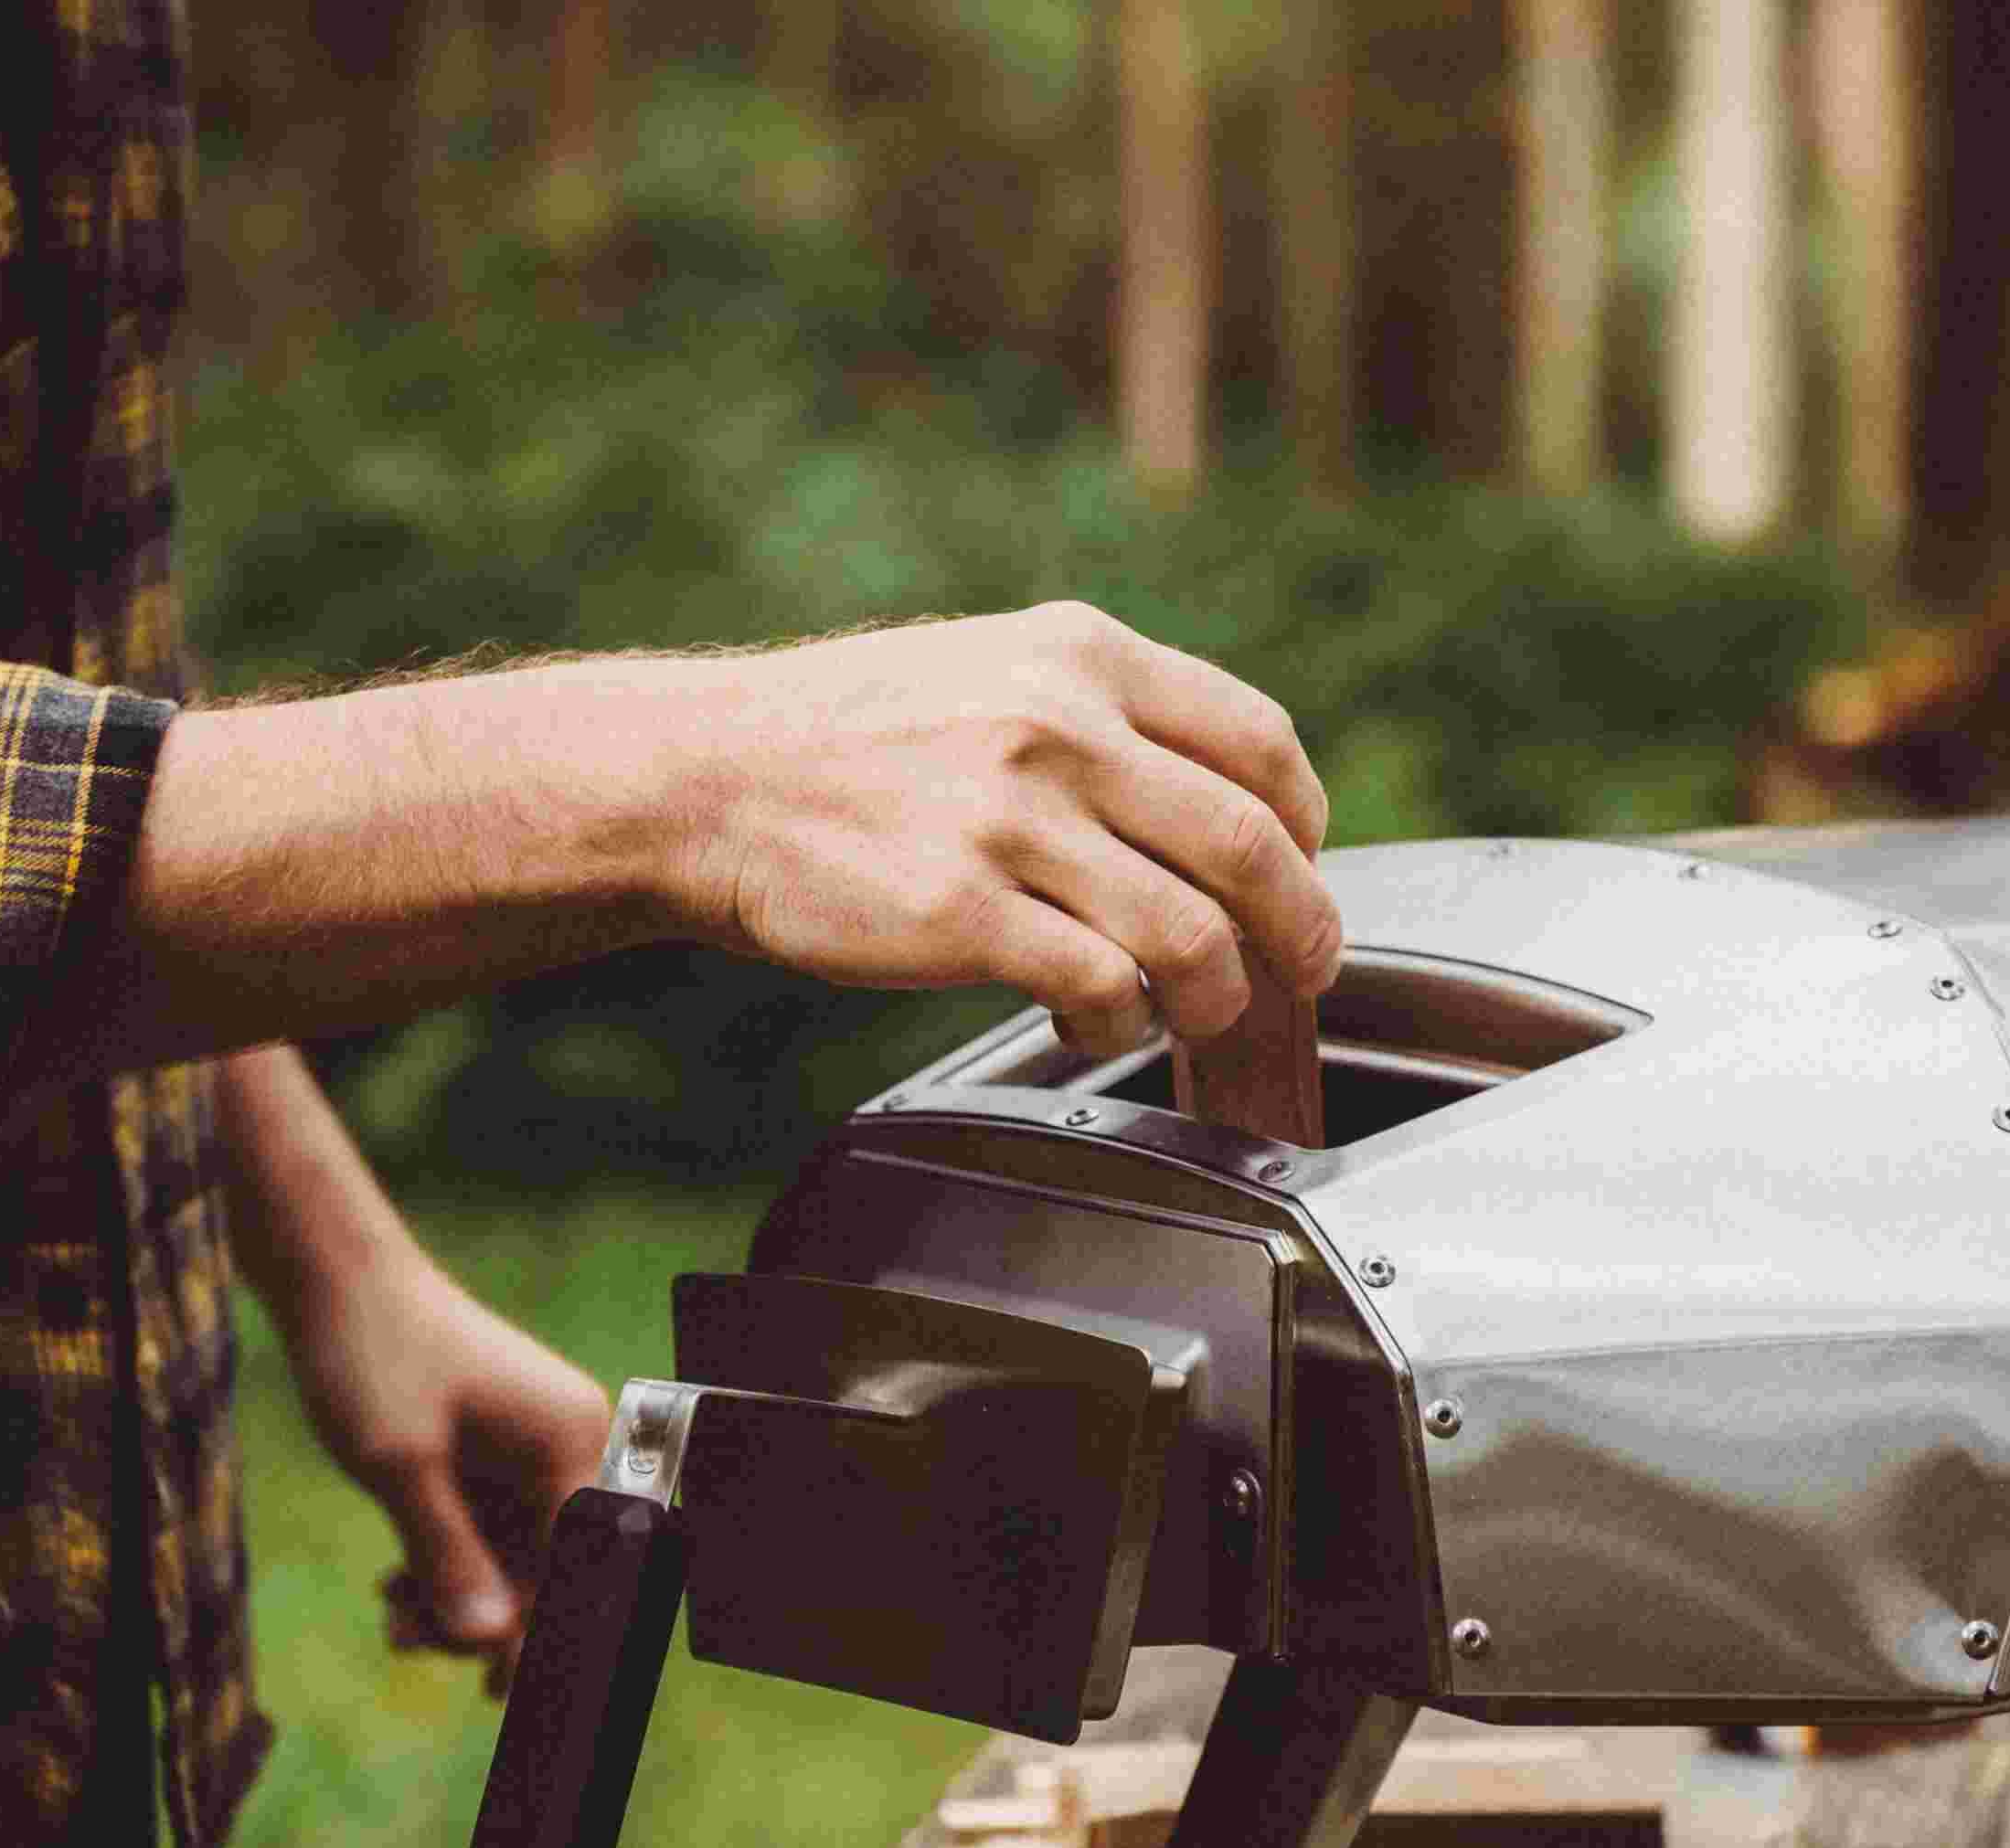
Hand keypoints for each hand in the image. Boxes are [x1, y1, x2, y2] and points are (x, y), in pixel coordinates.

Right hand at [124, 603, 1339, 1070]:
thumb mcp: (986, 669)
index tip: (1298, 873)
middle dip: (1300, 932)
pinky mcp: (963, 910)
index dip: (1304, 825)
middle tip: (1300, 976)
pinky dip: (1123, 1025)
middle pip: (1252, 846)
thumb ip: (1098, 715)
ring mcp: (1012, 819)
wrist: (704, 780)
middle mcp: (1061, 726)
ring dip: (1215, 996)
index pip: (1260, 742)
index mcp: (1082, 658)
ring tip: (1191, 1017)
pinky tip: (1099, 1027)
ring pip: (1192, 932)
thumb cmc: (846, 738)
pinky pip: (1102, 988)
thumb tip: (1212, 799)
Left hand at [278, 1247, 610, 1681]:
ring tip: (391, 1617)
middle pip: (551, 1568)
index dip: (541, 1631)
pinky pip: (489, 1529)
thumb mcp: (399, 1467)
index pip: (580, 1564)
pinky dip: (446, 1562)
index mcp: (570, 1440)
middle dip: (484, 1615)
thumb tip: (490, 1642)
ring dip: (457, 1595)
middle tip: (407, 1641)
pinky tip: (395, 1586)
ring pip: (515, 1556)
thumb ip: (448, 1557)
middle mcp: (568, 1444)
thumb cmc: (372, 1356)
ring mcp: (534, 1447)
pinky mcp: (497, 1451)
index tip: (496, 1690)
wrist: (334, 1279)